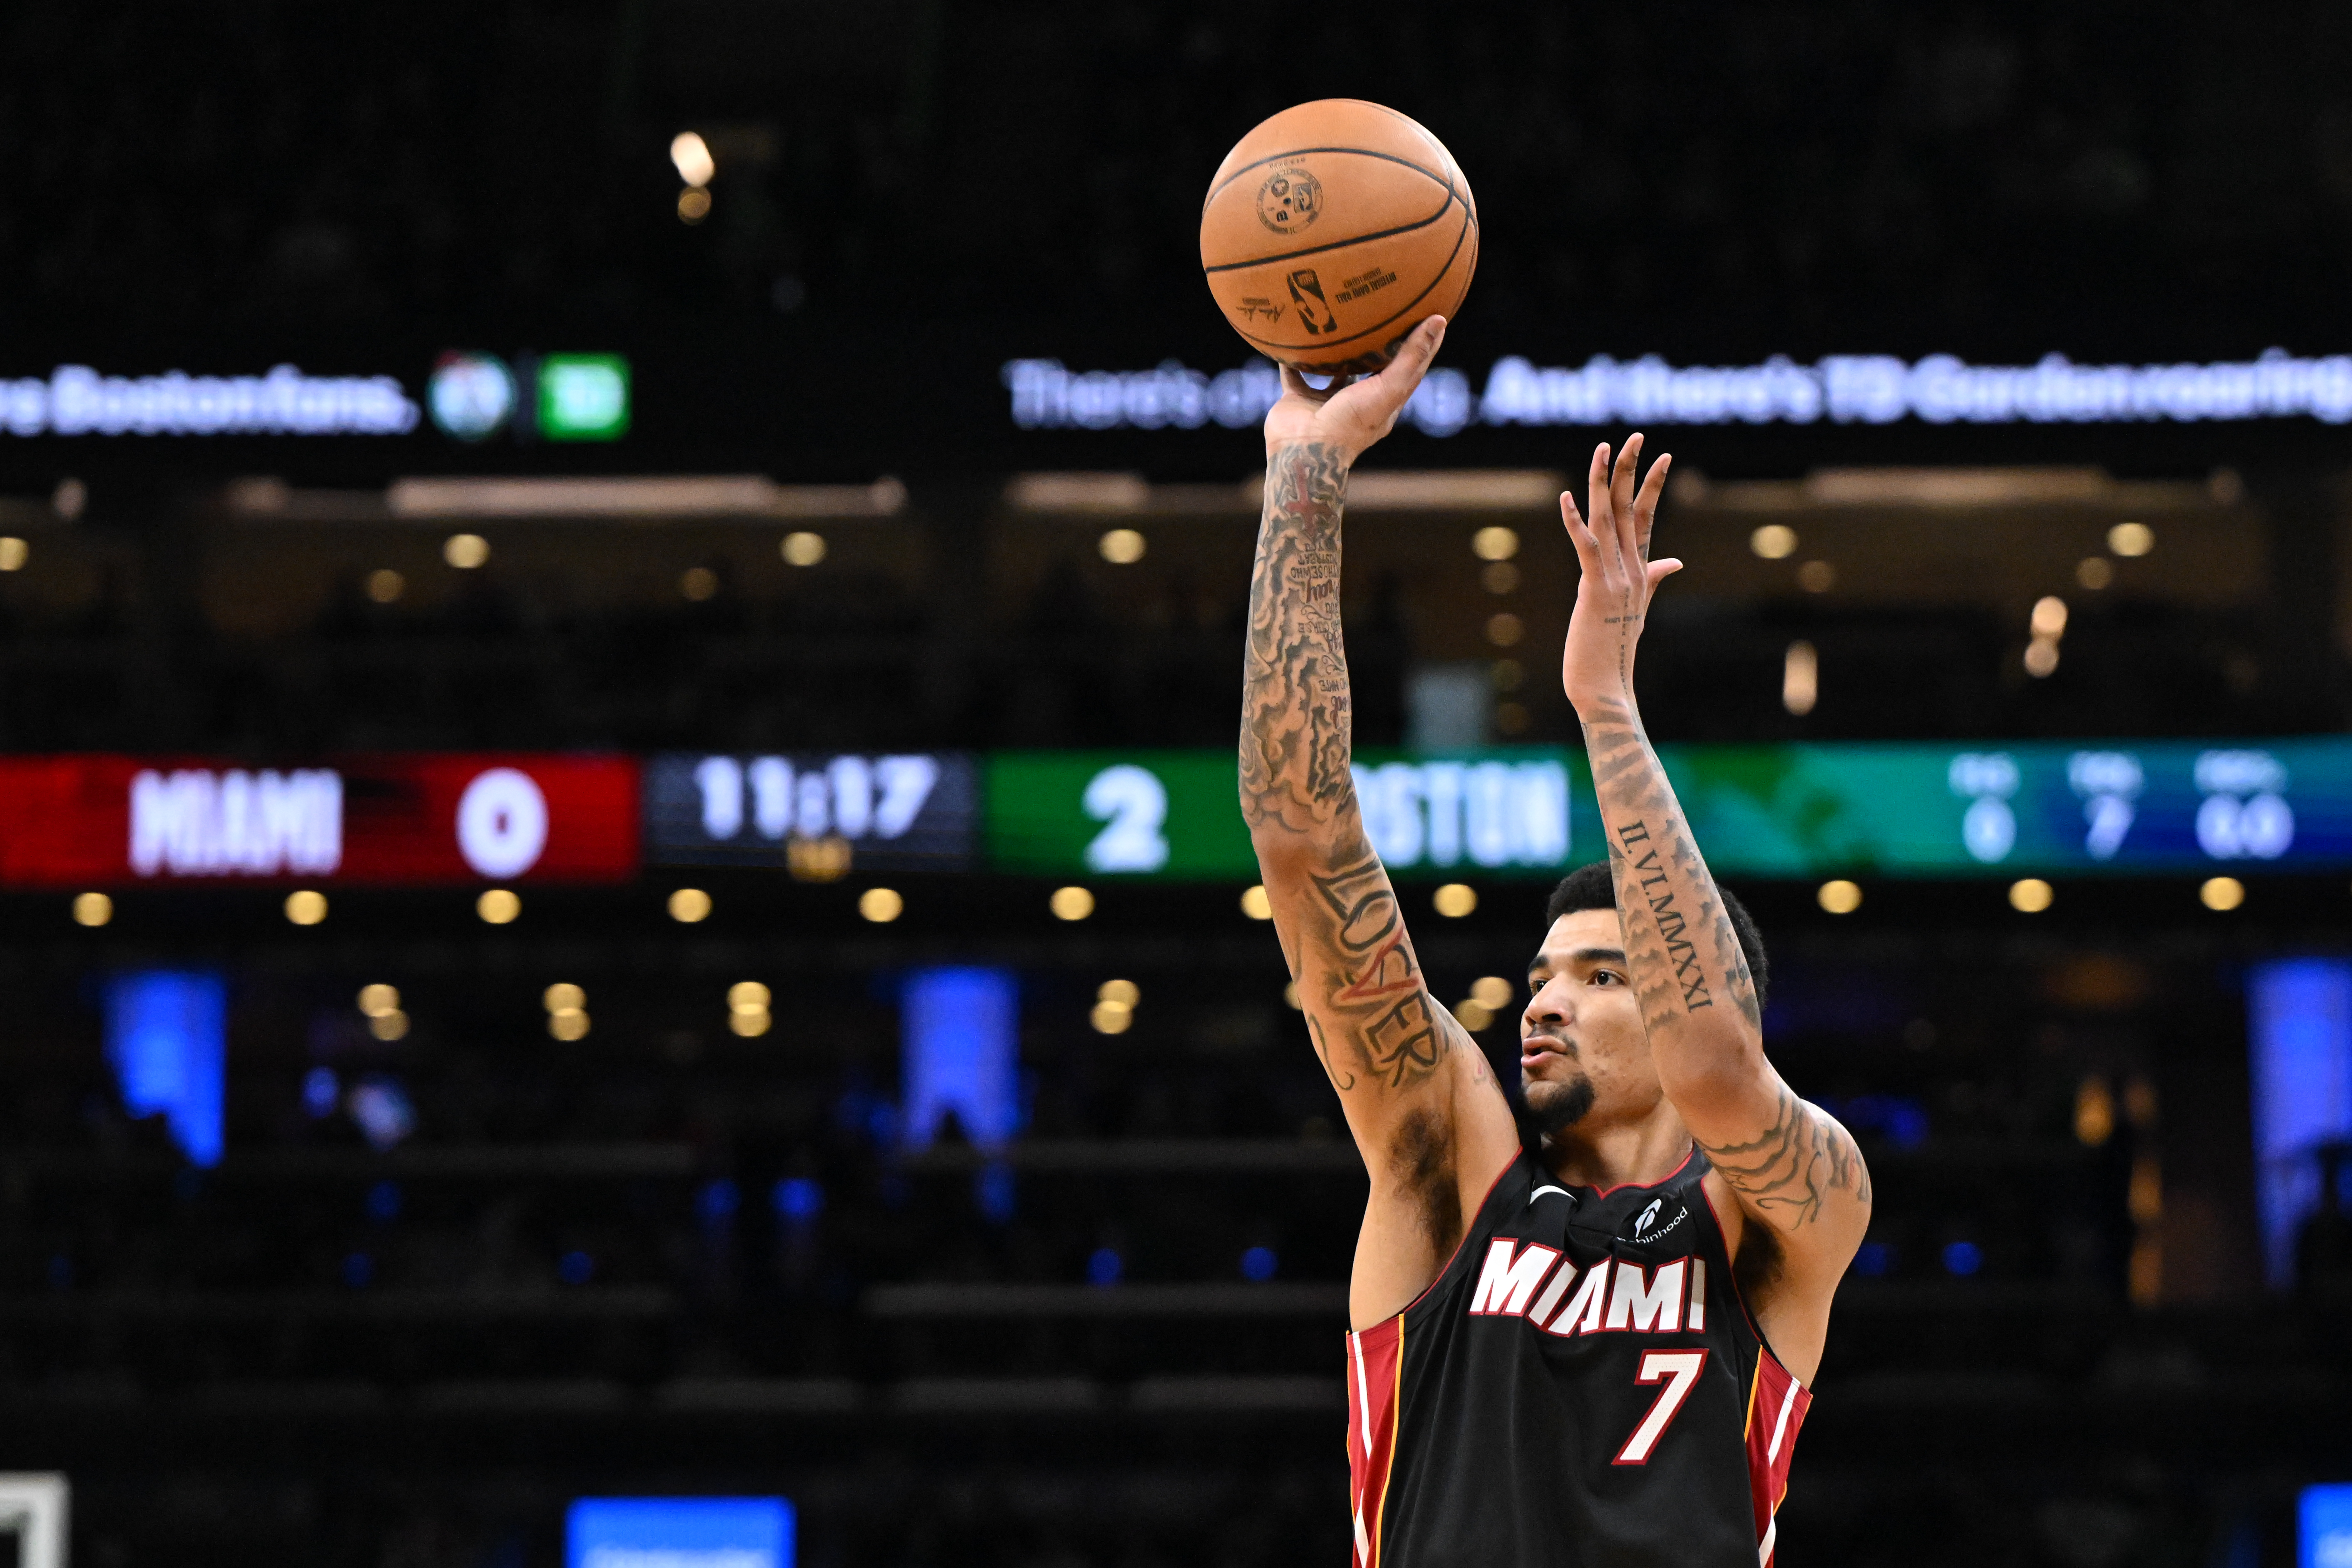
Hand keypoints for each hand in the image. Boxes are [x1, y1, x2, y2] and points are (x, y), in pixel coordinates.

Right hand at [1262, 317, 1446, 464]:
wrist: (1304, 450)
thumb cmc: (1351, 422)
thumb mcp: (1389, 387)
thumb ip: (1411, 356)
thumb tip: (1439, 320)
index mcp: (1383, 404)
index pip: (1410, 370)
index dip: (1422, 345)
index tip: (1432, 316)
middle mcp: (1357, 402)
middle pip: (1373, 369)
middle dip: (1381, 345)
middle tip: (1386, 312)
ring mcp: (1327, 402)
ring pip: (1334, 371)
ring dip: (1337, 352)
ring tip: (1340, 322)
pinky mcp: (1298, 401)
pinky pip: (1295, 375)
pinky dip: (1293, 360)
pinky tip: (1292, 339)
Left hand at [1560, 434, 1678, 715]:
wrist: (1608, 690)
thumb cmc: (1614, 653)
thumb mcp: (1636, 610)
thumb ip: (1654, 581)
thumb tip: (1674, 562)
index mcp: (1640, 572)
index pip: (1649, 519)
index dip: (1654, 486)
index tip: (1662, 456)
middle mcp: (1632, 570)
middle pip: (1633, 509)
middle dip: (1632, 470)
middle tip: (1635, 435)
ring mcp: (1616, 580)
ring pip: (1610, 520)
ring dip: (1604, 482)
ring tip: (1602, 448)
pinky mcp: (1595, 591)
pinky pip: (1586, 548)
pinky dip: (1575, 522)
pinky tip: (1564, 499)